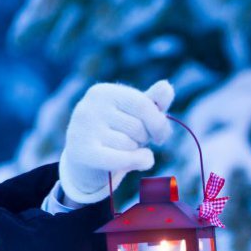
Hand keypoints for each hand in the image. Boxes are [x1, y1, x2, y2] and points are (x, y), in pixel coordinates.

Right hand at [59, 80, 174, 203]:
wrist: (87, 164)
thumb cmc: (116, 134)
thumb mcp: (136, 116)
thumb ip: (153, 102)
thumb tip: (166, 87)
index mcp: (103, 92)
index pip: (143, 105)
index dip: (159, 124)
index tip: (160, 136)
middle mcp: (89, 107)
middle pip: (138, 127)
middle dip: (144, 139)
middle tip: (133, 142)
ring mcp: (84, 130)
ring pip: (130, 145)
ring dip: (135, 152)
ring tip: (122, 151)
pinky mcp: (83, 153)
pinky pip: (124, 159)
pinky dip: (139, 162)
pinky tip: (142, 162)